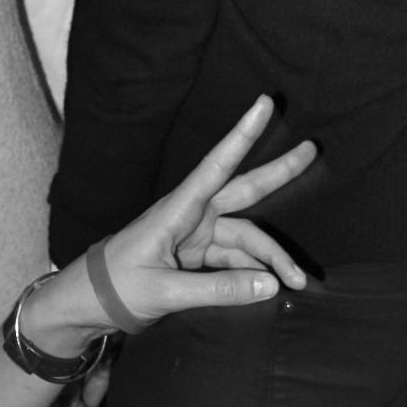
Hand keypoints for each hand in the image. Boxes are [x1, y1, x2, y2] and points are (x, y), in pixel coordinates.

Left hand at [101, 95, 314, 325]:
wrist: (93, 302)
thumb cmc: (121, 286)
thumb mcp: (166, 292)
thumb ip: (220, 290)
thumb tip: (272, 285)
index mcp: (178, 209)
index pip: (216, 165)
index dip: (242, 136)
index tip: (263, 105)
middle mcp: (192, 214)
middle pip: (243, 189)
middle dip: (278, 171)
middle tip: (312, 149)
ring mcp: (197, 235)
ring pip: (247, 235)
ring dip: (273, 257)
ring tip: (300, 282)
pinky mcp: (198, 256)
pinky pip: (237, 259)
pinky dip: (256, 272)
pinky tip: (274, 287)